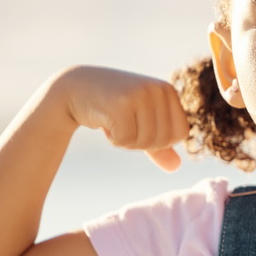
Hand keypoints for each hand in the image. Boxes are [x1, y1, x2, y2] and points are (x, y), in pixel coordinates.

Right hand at [57, 66, 188, 171]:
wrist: (74, 88)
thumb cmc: (112, 106)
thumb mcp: (140, 123)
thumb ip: (159, 145)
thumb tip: (175, 167)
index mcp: (167, 90)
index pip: (180, 133)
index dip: (159, 140)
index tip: (139, 125)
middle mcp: (157, 89)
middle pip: (163, 140)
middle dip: (140, 141)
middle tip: (123, 123)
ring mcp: (140, 94)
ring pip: (146, 142)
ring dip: (126, 141)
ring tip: (113, 120)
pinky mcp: (121, 104)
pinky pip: (126, 140)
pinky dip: (114, 139)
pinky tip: (104, 121)